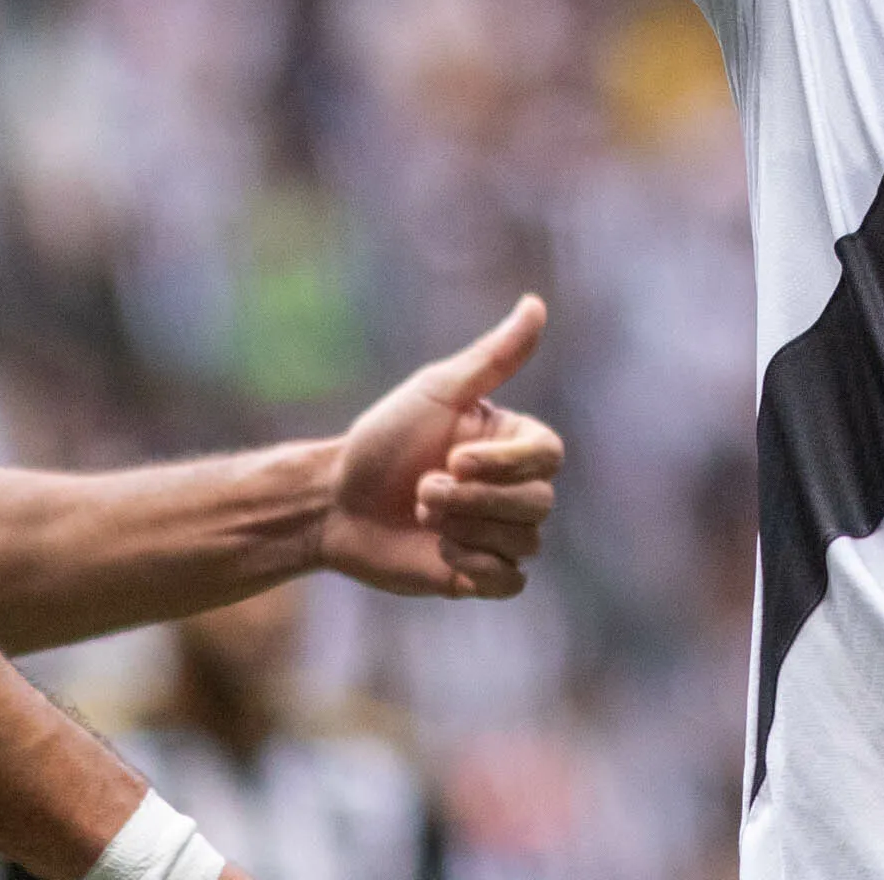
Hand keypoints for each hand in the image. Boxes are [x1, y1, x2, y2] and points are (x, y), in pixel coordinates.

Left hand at [320, 296, 562, 598]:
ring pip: (526, 542)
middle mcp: (512, 488)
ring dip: (467, 530)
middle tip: (422, 489)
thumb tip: (537, 303)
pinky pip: (511, 581)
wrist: (334, 501)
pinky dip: (478, 568)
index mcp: (512, 444)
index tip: (454, 457)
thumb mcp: (437, 390)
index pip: (549, 457)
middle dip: (475, 500)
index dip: (505, 465)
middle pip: (539, 503)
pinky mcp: (479, 574)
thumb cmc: (383, 439)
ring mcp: (498, 533)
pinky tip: (441, 552)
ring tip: (422, 515)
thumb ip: (494, 356)